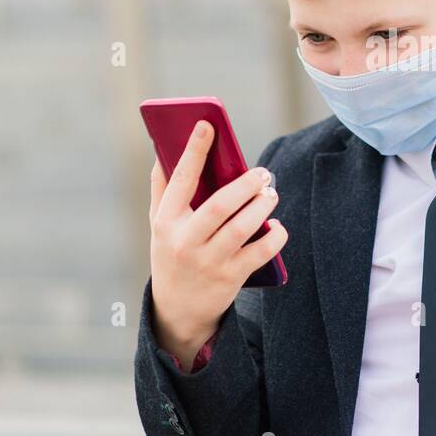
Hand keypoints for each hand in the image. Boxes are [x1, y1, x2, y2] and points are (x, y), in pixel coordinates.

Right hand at [148, 120, 286, 367]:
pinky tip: (277, 225)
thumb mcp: (159, 225)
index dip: (194, 151)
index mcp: (166, 222)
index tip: (207, 125)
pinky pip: (260, 253)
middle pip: (218, 206)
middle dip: (244, 184)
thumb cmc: (172, 254)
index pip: (180, 180)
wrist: (177, 310)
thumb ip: (162, 189)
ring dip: (262, 206)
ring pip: (242, 228)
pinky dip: (274, 236)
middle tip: (263, 173)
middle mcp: (185, 242)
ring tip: (271, 193)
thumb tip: (162, 149)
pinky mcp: (230, 278)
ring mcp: (208, 262)